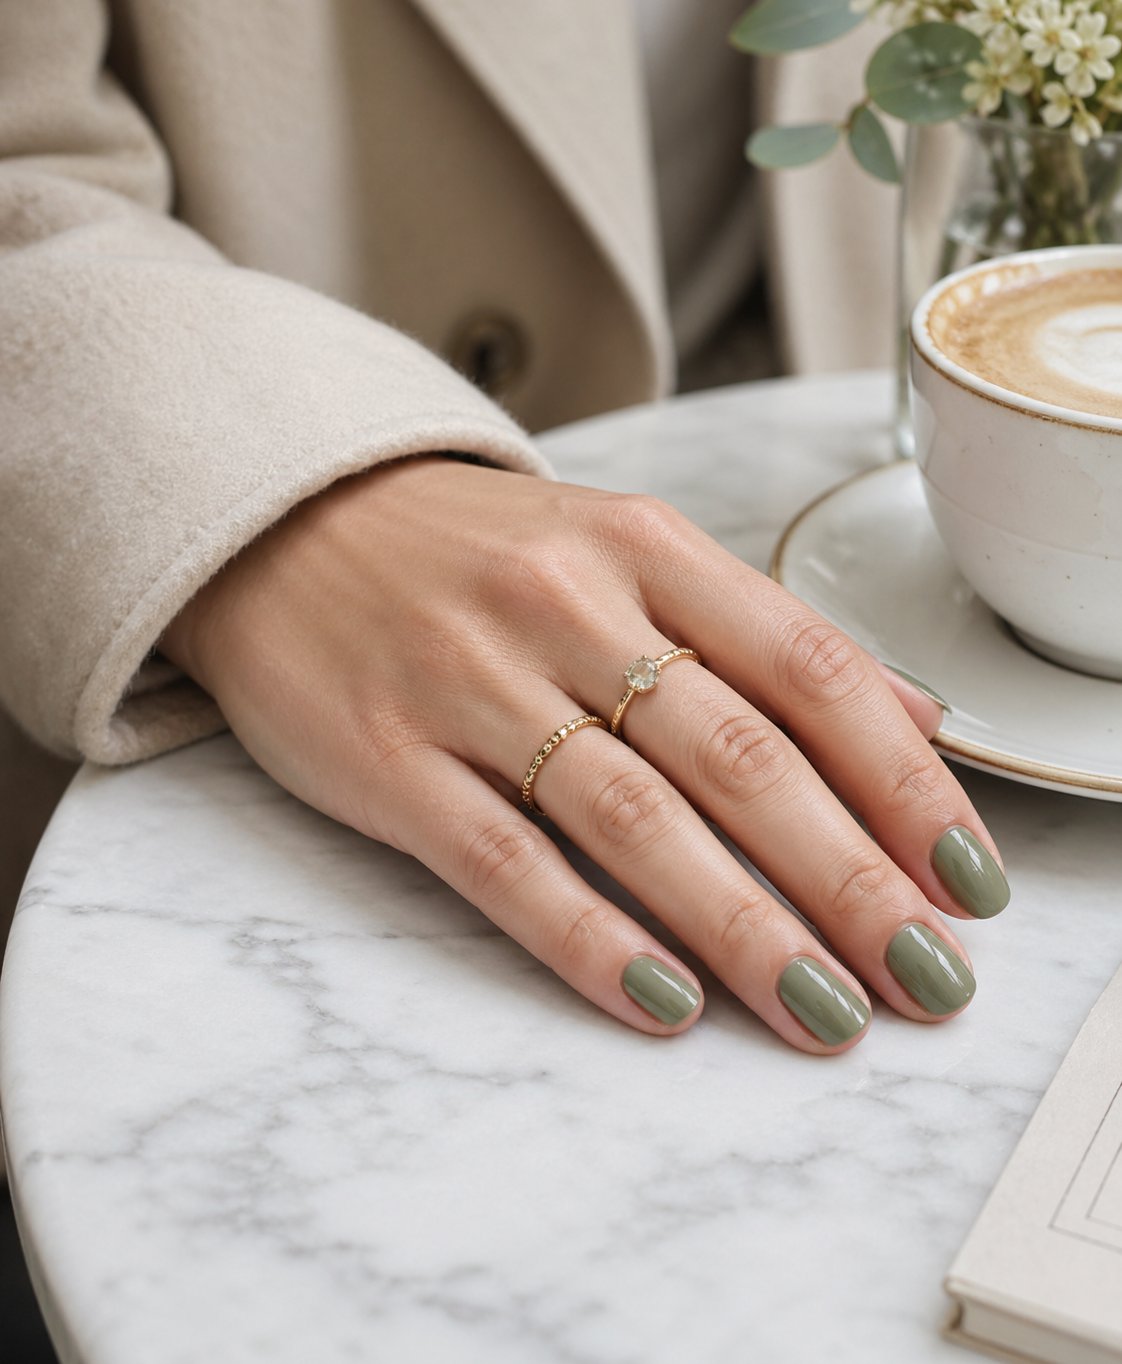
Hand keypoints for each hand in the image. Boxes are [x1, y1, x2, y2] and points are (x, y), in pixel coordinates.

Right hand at [161, 458, 1007, 1051]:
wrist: (292, 524)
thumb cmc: (481, 554)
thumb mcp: (626, 549)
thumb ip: (761, 634)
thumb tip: (913, 721)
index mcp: (643, 545)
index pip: (808, 668)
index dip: (902, 782)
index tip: (966, 877)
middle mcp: (564, 604)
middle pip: (735, 755)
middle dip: (846, 878)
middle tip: (922, 975)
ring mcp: (468, 681)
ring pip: (630, 818)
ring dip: (740, 926)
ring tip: (822, 1009)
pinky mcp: (386, 757)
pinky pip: (502, 861)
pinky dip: (589, 939)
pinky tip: (664, 1003)